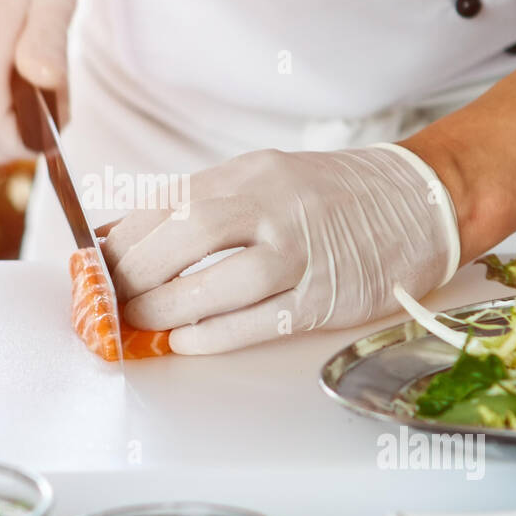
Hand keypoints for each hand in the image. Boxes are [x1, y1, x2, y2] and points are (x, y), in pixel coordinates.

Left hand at [103, 144, 460, 353]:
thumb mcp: (265, 179)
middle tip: (109, 299)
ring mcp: (303, 250)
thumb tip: (129, 236)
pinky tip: (187, 341)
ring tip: (139, 323)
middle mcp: (274, 205)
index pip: (170, 202)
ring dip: (168, 307)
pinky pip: (262, 318)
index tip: (94, 263)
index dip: (124, 237)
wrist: (420, 200)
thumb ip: (205, 204)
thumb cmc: (332, 196)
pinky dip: (217, 333)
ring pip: (222, 281)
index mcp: (251, 174)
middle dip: (137, 272)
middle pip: (188, 235)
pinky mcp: (327, 294)